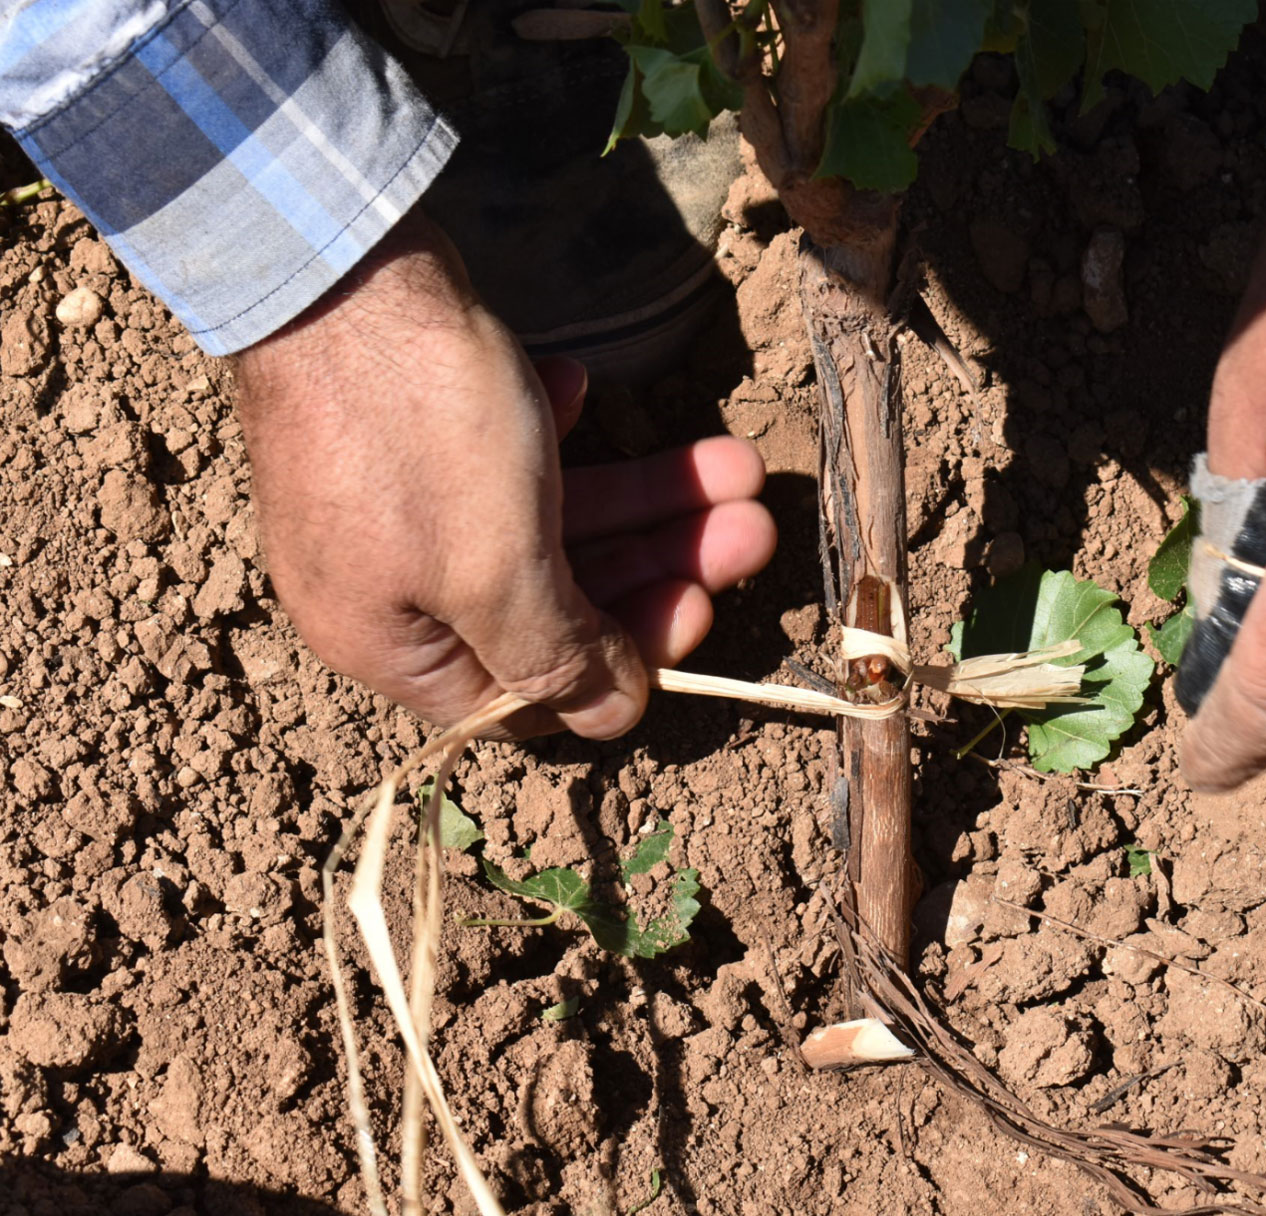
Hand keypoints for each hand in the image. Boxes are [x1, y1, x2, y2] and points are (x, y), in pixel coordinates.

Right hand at [233, 212, 775, 738]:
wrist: (330, 263)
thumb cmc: (419, 431)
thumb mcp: (498, 569)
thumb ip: (557, 657)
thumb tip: (613, 718)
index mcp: (388, 643)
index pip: (525, 696)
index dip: (621, 659)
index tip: (702, 606)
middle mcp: (384, 584)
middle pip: (551, 603)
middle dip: (662, 561)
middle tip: (752, 525)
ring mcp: (392, 500)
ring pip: (545, 522)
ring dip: (644, 495)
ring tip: (737, 464)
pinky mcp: (406, 426)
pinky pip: (500, 453)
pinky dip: (553, 431)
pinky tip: (583, 390)